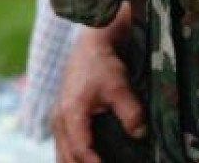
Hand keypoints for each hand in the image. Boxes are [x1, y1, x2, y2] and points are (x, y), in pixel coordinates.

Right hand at [53, 3, 145, 162]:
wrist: (90, 48)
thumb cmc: (104, 65)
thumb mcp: (120, 86)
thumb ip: (131, 112)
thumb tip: (141, 134)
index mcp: (71, 113)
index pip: (80, 149)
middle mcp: (58, 120)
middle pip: (67, 157)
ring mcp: (57, 121)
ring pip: (61, 154)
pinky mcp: (61, 120)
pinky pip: (63, 146)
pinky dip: (73, 157)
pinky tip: (91, 160)